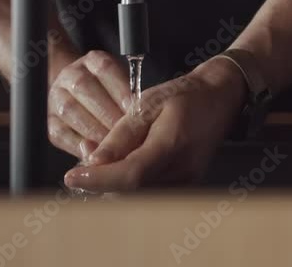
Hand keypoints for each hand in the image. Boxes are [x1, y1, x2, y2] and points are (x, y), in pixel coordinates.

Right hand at [47, 50, 130, 159]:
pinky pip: (59, 132)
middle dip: (107, 112)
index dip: (120, 89)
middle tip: (125, 131)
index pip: (105, 68)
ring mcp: (56, 96)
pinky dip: (77, 144)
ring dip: (93, 129)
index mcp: (92, 61)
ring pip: (70, 110)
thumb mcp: (123, 86)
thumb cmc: (112, 94)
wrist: (80, 96)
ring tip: (111, 144)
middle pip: (84, 88)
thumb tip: (136, 114)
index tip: (135, 109)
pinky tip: (93, 152)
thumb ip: (128, 96)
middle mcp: (70, 74)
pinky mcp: (49, 121)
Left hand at [63, 56, 245, 191]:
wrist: (220, 98)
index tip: (72, 177)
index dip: (98, 179)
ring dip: (112, 184)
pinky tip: (119, 165)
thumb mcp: (148, 102)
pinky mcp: (186, 184)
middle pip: (131, 192)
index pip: (129, 175)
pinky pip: (150, 192)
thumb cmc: (185, 94)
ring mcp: (187, 180)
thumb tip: (95, 161)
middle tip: (83, 161)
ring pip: (139, 196)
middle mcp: (183, 169)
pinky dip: (129, 183)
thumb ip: (121, 133)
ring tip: (98, 159)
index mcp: (172, 144)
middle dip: (100, 182)